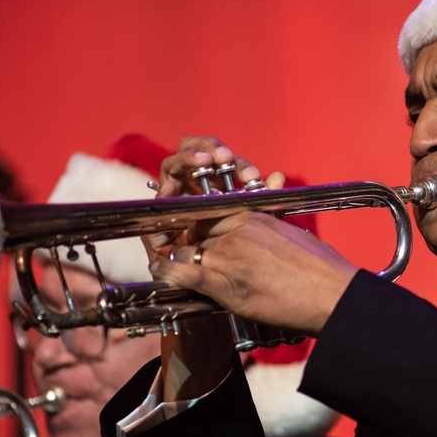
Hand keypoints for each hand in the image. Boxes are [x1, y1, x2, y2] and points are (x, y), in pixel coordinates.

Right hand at [143, 136, 285, 267]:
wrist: (215, 288)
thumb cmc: (236, 258)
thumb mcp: (253, 228)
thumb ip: (264, 203)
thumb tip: (278, 177)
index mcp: (215, 187)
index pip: (220, 161)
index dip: (236, 163)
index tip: (252, 175)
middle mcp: (192, 190)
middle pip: (194, 154)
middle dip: (208, 149)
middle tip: (224, 158)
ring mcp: (174, 202)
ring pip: (173, 167)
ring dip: (188, 158)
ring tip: (203, 161)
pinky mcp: (158, 219)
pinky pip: (158, 197)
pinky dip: (165, 188)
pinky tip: (174, 188)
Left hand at [152, 210, 357, 333]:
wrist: (333, 295)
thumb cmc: (321, 269)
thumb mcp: (293, 234)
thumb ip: (272, 225)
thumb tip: (268, 224)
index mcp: (254, 216)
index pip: (212, 212)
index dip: (201, 225)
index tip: (197, 234)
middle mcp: (237, 230)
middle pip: (196, 231)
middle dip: (188, 242)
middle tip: (185, 253)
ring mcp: (229, 255)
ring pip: (187, 251)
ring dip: (179, 260)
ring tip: (172, 268)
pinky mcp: (225, 283)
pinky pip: (184, 274)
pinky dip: (168, 274)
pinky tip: (160, 274)